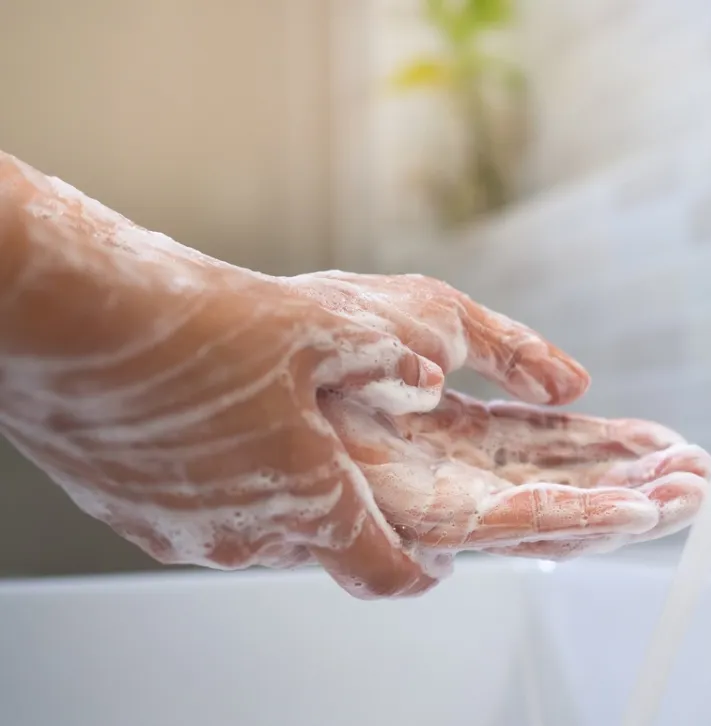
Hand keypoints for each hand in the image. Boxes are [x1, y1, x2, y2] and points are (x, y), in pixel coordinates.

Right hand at [0, 152, 445, 596]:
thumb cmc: (198, 328)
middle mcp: (247, 536)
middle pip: (323, 543)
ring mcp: (185, 534)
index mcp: (308, 501)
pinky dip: (225, 486)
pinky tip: (214, 425)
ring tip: (279, 428)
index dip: (420, 572)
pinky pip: (204, 516)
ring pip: (262, 528)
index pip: (384, 573)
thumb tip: (428, 378)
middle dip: (348, 510)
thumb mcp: (321, 330)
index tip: (435, 560)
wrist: (73, 325)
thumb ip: (386, 362)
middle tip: (354, 456)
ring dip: (283, 492)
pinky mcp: (134, 519)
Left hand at [286, 272, 710, 568]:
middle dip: (629, 485)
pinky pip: (506, 527)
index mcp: (447, 430)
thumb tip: (575, 384)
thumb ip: (512, 352)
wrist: (239, 343)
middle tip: (697, 480)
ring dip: (620, 509)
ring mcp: (426, 501)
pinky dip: (572, 519)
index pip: (545, 449)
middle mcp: (442, 473)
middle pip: (555, 488)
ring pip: (543, 519)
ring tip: (684, 498)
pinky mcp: (410, 521)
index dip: (609, 448)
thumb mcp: (436, 315)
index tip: (667, 446)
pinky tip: (625, 512)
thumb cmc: (318, 324)